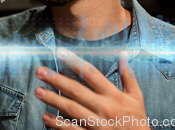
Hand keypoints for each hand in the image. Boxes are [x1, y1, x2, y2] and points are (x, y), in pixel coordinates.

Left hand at [35, 48, 149, 129]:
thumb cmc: (137, 120)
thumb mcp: (136, 97)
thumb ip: (128, 75)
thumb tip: (122, 54)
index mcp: (114, 95)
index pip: (92, 74)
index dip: (75, 62)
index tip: (60, 53)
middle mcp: (104, 108)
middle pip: (77, 91)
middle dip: (57, 80)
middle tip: (40, 72)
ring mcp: (97, 124)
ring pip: (72, 110)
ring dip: (54, 100)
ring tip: (38, 91)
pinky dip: (58, 124)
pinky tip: (45, 117)